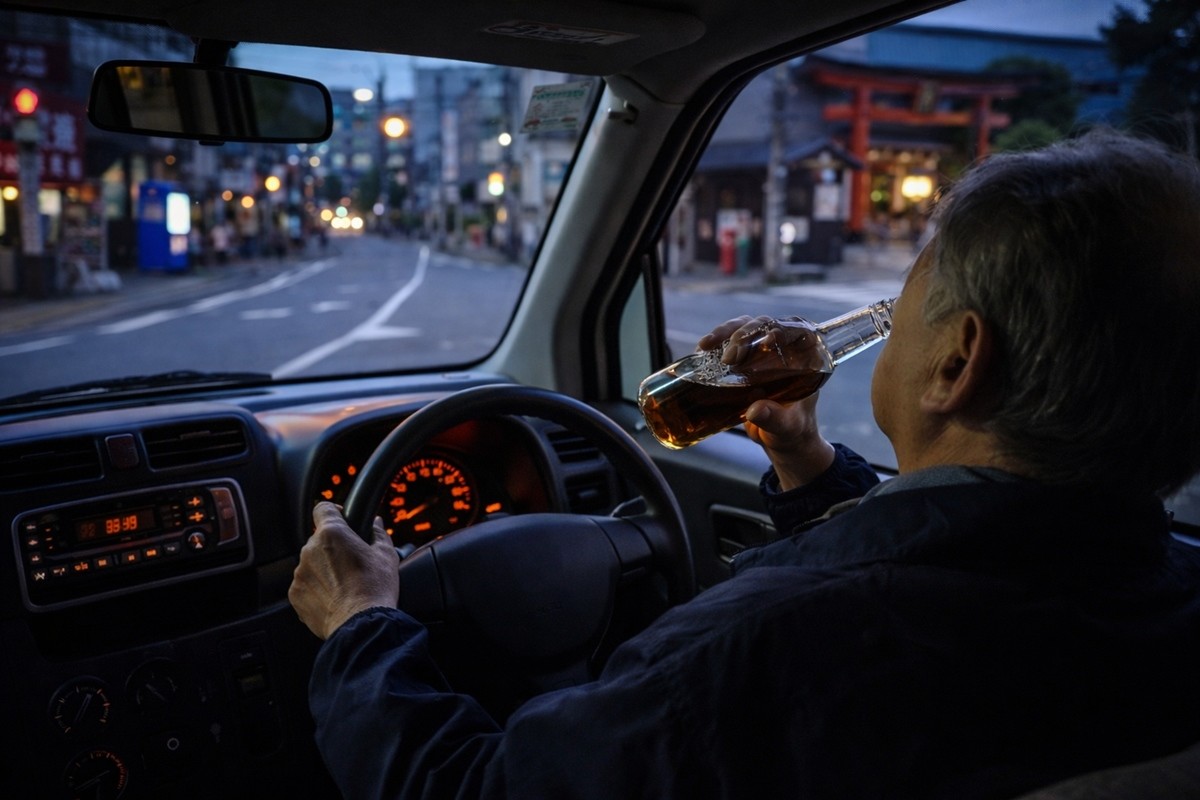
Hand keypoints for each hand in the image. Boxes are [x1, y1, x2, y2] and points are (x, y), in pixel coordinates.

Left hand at [289, 501, 399, 639]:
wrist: (360, 623)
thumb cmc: (374, 588)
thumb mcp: (385, 555)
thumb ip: (378, 533)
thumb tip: (376, 523)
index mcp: (332, 534)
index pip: (322, 508)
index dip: (333, 512)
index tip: (342, 520)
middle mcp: (310, 550)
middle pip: (319, 539)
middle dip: (333, 547)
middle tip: (351, 562)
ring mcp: (300, 573)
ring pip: (311, 563)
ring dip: (324, 569)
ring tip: (344, 585)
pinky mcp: (295, 594)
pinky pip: (305, 584)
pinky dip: (316, 588)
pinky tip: (335, 598)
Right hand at [697, 315, 834, 489]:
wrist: (780, 439)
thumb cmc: (793, 431)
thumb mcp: (787, 427)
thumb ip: (774, 419)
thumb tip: (755, 411)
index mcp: (805, 361)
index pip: (799, 332)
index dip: (784, 329)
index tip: (769, 339)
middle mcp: (784, 350)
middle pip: (766, 326)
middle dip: (744, 334)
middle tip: (729, 357)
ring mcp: (761, 352)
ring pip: (744, 327)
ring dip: (725, 332)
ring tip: (706, 346)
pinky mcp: (743, 358)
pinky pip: (728, 341)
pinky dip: (714, 342)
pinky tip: (701, 350)